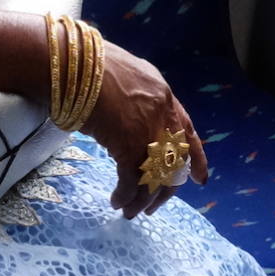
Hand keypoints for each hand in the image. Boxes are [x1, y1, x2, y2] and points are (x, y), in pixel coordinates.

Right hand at [84, 41, 207, 219]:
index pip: (188, 132)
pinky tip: (117, 202)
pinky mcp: (127, 145)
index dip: (196, 159)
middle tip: (154, 206)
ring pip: (154, 176)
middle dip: (165, 190)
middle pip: (174, 162)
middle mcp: (162, 117)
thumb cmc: (91, 64)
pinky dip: (125, 195)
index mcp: (164, 97)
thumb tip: (136, 114)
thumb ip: (140, 97)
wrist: (74, 64)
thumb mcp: (128, 75)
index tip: (200, 179)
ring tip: (131, 212)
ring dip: (142, 199)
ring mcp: (147, 131)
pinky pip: (132, 180)